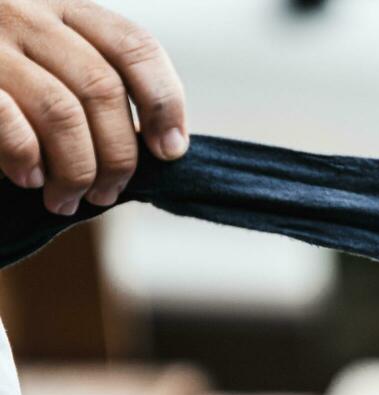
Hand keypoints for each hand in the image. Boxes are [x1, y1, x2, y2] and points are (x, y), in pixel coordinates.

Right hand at [0, 0, 186, 214]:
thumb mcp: (41, 57)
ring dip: (77, 168)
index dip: (163, 101)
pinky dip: (28, 158)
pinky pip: (10, 122)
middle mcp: (24, 12)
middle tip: (108, 194)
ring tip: (68, 199)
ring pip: (62, 110)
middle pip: (103, 88)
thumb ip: (88, 84)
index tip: (170, 151)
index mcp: (59, 6)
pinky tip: (27, 179)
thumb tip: (158, 145)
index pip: (133, 45)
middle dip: (118, 155)